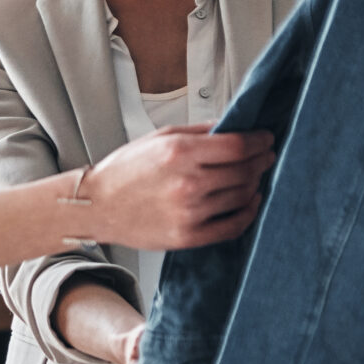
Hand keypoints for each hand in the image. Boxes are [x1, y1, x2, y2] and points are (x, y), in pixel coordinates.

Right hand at [80, 124, 273, 250]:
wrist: (97, 206)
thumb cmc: (125, 171)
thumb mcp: (159, 137)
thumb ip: (199, 132)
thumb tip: (232, 127)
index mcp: (179, 152)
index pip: (237, 146)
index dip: (259, 142)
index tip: (265, 139)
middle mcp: (187, 183)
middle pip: (244, 171)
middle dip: (261, 161)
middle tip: (266, 156)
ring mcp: (190, 212)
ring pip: (242, 196)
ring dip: (255, 184)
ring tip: (255, 176)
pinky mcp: (189, 236)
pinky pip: (233, 226)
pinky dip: (248, 213)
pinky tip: (250, 202)